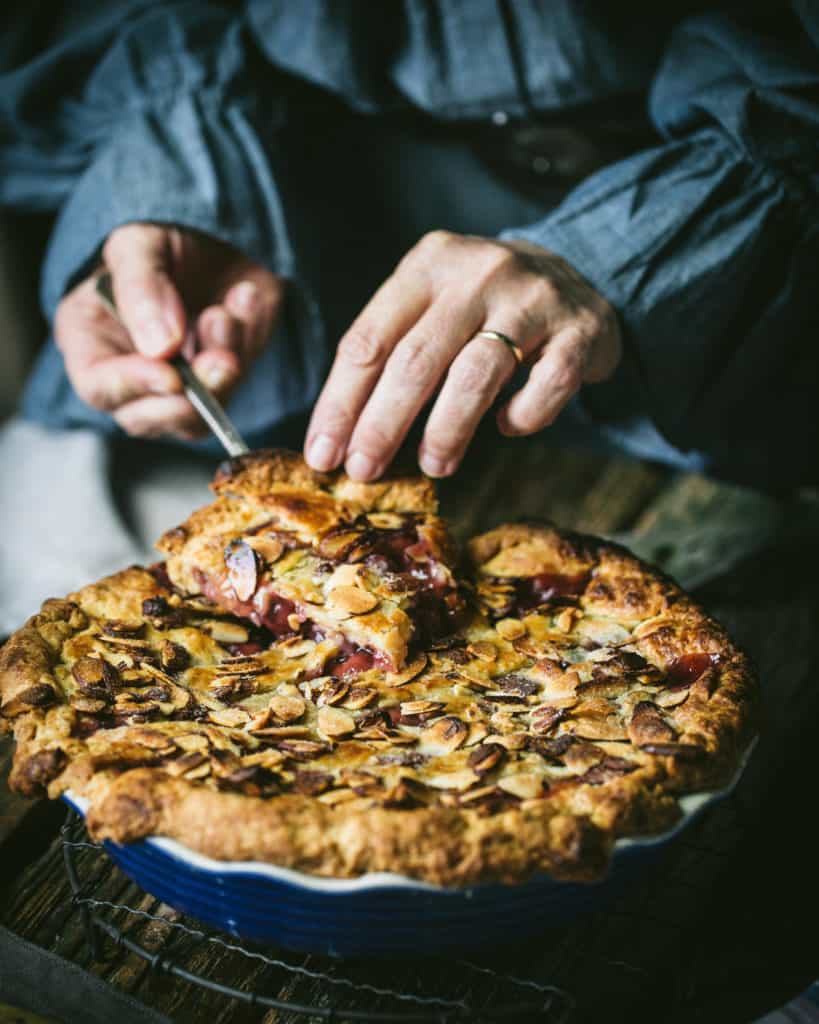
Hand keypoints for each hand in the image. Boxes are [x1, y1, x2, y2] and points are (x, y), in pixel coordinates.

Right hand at [55, 223, 283, 438]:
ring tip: (226, 312)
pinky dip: (244, 345)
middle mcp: (127, 369)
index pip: (97, 386)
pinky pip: (234, 385)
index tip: (171, 375)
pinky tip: (242, 299)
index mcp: (90, 336)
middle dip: (188, 399)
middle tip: (220, 361)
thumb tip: (159, 346)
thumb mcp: (141, 242)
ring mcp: (175, 382)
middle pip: (146, 419)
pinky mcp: (217, 381)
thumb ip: (141, 289)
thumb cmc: (165, 235)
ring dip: (221, 369)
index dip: (132, 386)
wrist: (220, 230)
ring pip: (196, 416)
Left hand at [305, 232, 620, 479]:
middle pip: (414, 361)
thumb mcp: (432, 303)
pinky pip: (546, 385)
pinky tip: (507, 426)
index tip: (323, 454)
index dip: (340, 403)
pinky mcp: (581, 330)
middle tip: (364, 471)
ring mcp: (533, 299)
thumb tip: (342, 438)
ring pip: (475, 375)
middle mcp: (477, 273)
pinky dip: (522, 416)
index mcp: (427, 265)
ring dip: (446, 430)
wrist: (578, 271)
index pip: (368, 341)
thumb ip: (392, 351)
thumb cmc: (483, 305)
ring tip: (433, 466)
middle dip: (381, 425)